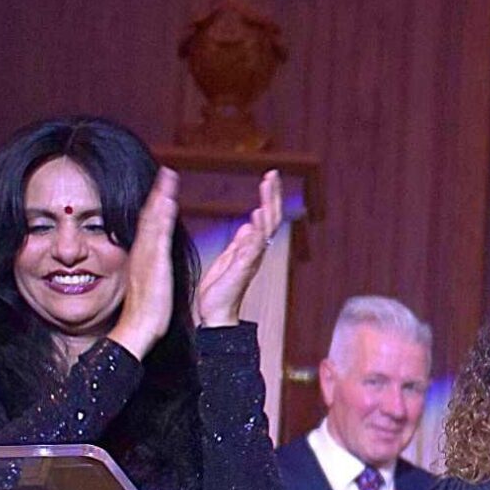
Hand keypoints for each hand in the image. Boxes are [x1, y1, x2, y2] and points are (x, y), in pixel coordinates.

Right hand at [110, 168, 180, 360]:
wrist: (137, 327)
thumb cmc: (145, 310)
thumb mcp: (149, 281)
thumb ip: (150, 267)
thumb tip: (154, 260)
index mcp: (143, 256)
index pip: (149, 224)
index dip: (155, 204)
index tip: (163, 186)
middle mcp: (143, 252)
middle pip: (149, 217)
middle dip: (158, 193)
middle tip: (167, 172)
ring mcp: (147, 256)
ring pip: (152, 221)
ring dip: (160, 198)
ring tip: (168, 178)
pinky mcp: (154, 263)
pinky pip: (157, 235)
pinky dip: (161, 217)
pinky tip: (167, 203)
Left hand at [194, 168, 284, 328]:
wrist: (216, 314)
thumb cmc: (221, 290)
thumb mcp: (229, 259)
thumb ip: (240, 243)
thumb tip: (247, 226)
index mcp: (251, 247)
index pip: (264, 216)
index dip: (268, 197)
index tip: (269, 177)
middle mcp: (256, 251)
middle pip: (270, 218)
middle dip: (272, 196)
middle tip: (273, 175)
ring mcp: (251, 259)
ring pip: (265, 229)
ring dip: (267, 208)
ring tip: (267, 190)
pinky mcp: (242, 269)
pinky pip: (252, 249)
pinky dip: (256, 234)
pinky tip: (255, 220)